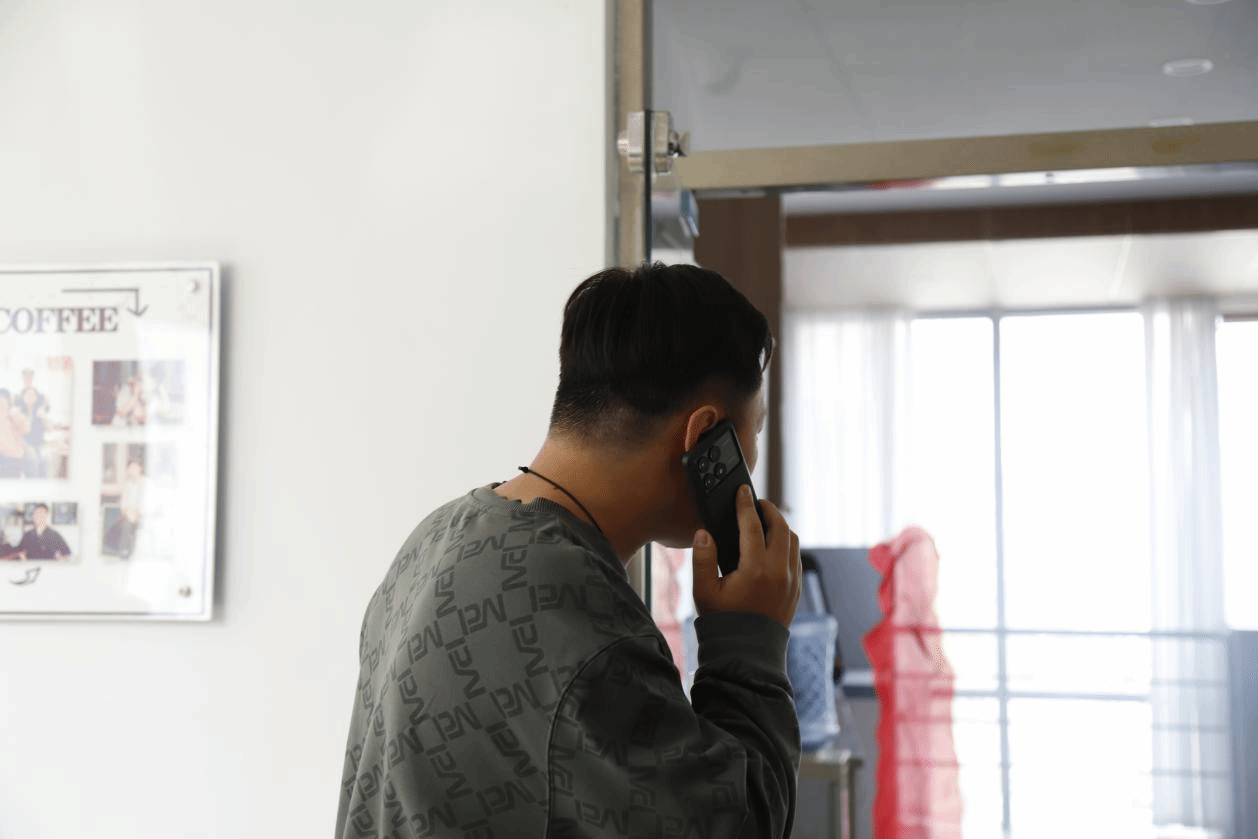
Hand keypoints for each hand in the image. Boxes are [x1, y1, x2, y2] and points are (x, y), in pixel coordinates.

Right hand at [691, 485, 801, 627]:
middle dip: (769, 510)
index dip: (746, 505)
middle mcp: (778, 572)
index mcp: (755, 569)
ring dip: (780, 526)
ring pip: (793, 541)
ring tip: (765, 521)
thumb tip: (704, 533)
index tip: (743, 491)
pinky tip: (773, 545)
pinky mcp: (796, 590)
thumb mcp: (704, 591)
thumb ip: (702, 559)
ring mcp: (791, 582)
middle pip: (781, 527)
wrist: (747, 653)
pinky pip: (796, 557)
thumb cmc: (723, 622)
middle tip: (756, 502)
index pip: (753, 526)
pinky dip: (786, 544)